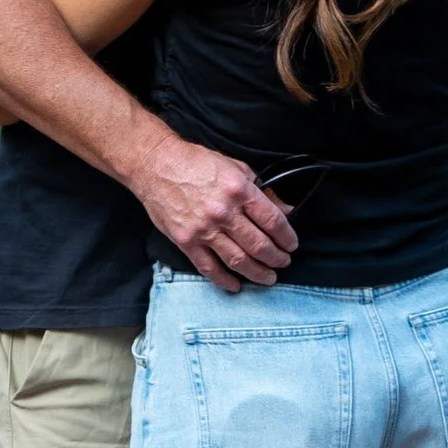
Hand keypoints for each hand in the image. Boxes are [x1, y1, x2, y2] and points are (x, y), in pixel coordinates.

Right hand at [136, 134, 296, 291]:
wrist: (156, 165)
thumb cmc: (196, 162)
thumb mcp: (235, 167)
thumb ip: (261, 189)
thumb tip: (285, 208)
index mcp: (239, 190)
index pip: (272, 220)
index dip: (286, 236)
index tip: (291, 244)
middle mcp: (223, 212)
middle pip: (259, 245)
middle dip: (276, 258)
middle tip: (283, 263)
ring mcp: (204, 229)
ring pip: (238, 260)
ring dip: (257, 272)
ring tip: (268, 277)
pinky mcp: (186, 241)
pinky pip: (208, 267)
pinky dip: (224, 280)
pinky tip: (236, 285)